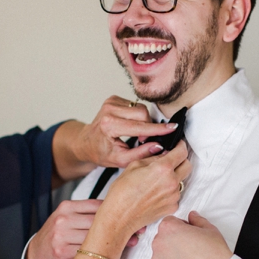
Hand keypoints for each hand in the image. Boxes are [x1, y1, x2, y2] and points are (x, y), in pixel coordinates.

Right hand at [26, 200, 146, 258]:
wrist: (35, 255)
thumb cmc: (58, 236)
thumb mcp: (69, 219)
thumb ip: (89, 214)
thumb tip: (121, 213)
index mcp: (67, 206)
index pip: (98, 205)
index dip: (118, 211)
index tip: (135, 216)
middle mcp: (64, 218)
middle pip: (99, 220)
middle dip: (120, 226)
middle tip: (139, 231)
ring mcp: (61, 234)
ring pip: (95, 236)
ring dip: (115, 241)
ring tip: (132, 242)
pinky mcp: (61, 251)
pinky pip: (87, 251)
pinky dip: (102, 253)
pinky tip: (114, 254)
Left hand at [60, 96, 178, 177]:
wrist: (86, 142)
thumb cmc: (101, 152)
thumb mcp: (120, 160)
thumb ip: (141, 154)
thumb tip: (159, 146)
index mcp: (109, 125)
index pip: (139, 126)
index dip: (157, 129)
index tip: (172, 128)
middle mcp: (109, 110)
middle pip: (143, 113)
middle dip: (149, 126)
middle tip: (143, 140)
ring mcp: (110, 102)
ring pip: (141, 108)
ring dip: (143, 121)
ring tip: (136, 133)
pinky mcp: (113, 98)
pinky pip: (135, 105)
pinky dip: (137, 116)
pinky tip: (130, 124)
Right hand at [95, 142, 191, 247]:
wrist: (120, 217)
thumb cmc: (122, 193)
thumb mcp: (134, 165)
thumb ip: (152, 157)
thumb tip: (164, 154)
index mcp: (162, 169)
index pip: (182, 152)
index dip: (180, 146)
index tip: (178, 145)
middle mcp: (172, 182)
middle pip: (187, 165)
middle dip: (181, 160)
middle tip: (170, 161)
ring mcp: (174, 196)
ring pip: (182, 180)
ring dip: (174, 177)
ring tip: (157, 181)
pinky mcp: (172, 207)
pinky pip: (176, 194)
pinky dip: (170, 191)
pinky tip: (156, 192)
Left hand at [151, 211, 231, 258]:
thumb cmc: (214, 254)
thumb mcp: (209, 229)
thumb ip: (197, 220)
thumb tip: (192, 216)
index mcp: (169, 228)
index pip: (169, 222)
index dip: (181, 227)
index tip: (189, 235)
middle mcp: (158, 243)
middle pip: (162, 238)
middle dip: (173, 241)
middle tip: (189, 249)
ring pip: (161, 255)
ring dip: (170, 256)